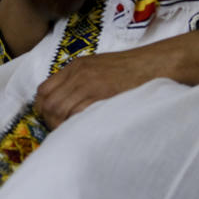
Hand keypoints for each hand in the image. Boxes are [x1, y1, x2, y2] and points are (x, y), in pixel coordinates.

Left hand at [33, 51, 152, 128]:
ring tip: (73, 133)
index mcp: (75, 67)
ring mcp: (89, 85)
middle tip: (61, 131)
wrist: (156, 64)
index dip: (43, 108)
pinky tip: (85, 130)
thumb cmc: (131, 70)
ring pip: (59, 111)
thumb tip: (64, 104)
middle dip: (50, 121)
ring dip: (62, 126)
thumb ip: (79, 81)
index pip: (43, 90)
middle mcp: (78, 75)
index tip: (51, 119)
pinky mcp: (102, 96)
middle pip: (48, 103)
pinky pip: (78, 115)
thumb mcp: (98, 68)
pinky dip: (77, 125)